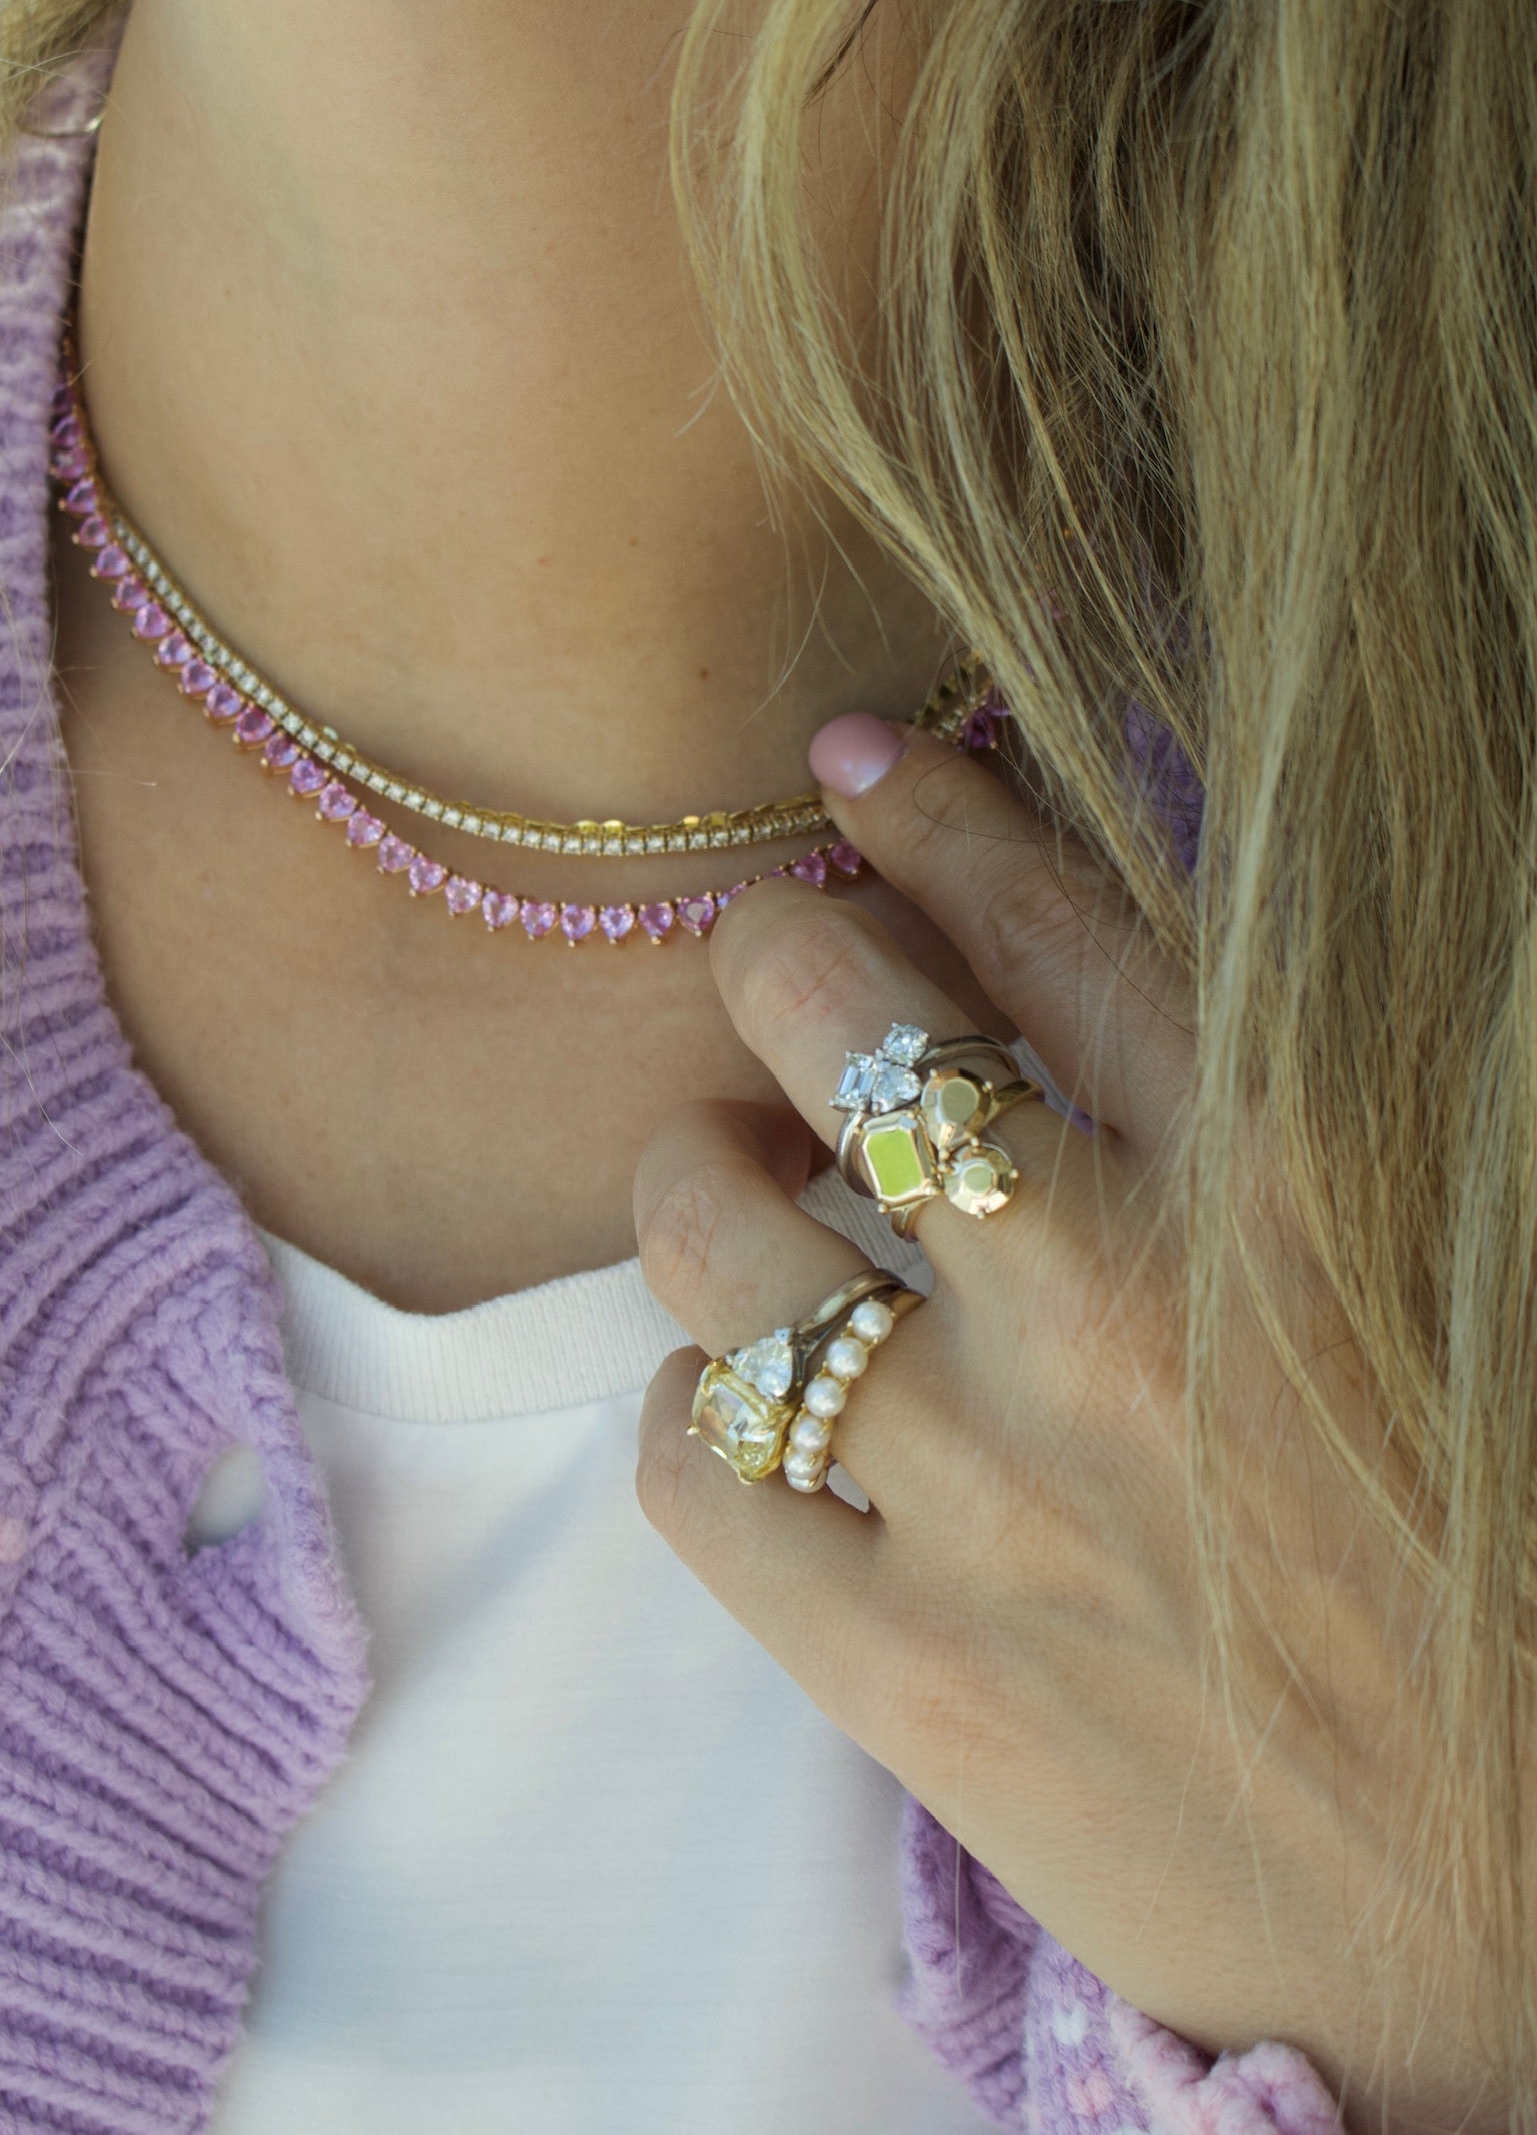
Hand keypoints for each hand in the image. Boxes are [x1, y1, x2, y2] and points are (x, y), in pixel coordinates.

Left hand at [633, 720, 1498, 2131]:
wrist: (1520, 1930)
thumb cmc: (1502, 1578)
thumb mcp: (1431, 1285)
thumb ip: (1285, 1121)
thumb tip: (1101, 969)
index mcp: (1288, 1183)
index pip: (1046, 918)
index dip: (928, 816)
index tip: (853, 767)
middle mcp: (1114, 1297)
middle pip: (836, 1020)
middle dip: (778, 962)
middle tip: (777, 975)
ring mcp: (989, 1485)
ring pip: (714, 1230)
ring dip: (699, 1179)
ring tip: (731, 1188)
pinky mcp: (902, 1665)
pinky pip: (687, 1465)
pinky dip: (686, 1409)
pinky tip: (736, 1407)